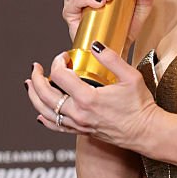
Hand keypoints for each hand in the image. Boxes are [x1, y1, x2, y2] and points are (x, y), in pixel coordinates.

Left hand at [25, 43, 159, 151]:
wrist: (146, 132)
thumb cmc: (141, 106)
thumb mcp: (131, 76)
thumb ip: (111, 58)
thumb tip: (95, 45)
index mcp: (88, 98)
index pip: (60, 75)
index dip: (58, 61)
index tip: (65, 56)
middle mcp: (79, 113)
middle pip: (45, 94)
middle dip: (37, 78)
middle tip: (36, 67)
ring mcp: (78, 124)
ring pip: (46, 111)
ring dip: (34, 97)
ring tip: (30, 85)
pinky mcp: (81, 132)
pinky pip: (56, 127)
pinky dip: (45, 119)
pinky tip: (39, 113)